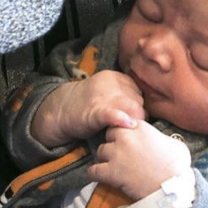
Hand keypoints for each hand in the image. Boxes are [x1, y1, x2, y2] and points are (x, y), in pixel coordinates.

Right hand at [31, 70, 145, 148]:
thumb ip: (125, 94)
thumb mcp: (108, 91)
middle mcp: (109, 84)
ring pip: (132, 107)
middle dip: (140, 114)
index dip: (140, 105)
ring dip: (136, 120)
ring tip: (130, 131)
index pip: (139, 91)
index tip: (134, 116)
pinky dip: (121, 118)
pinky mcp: (94, 112)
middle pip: (139, 100)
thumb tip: (146, 106)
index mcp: (114, 76)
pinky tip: (129, 124)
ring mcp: (101, 97)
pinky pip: (112, 114)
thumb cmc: (89, 104)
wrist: (62, 110)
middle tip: (134, 126)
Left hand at [89, 120, 191, 200]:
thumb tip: (160, 141)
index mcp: (140, 127)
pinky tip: (99, 177)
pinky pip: (93, 170)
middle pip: (109, 135)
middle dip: (113, 144)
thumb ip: (160, 137)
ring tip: (113, 167)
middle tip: (120, 156)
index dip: (124, 134)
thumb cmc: (178, 168)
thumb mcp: (174, 144)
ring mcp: (117, 154)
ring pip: (100, 151)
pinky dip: (94, 174)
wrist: (174, 190)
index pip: (122, 124)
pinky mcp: (111, 172)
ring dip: (105, 159)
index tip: (128, 143)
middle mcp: (125, 136)